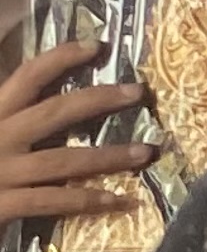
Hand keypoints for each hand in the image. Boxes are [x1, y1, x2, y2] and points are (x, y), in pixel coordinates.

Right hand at [0, 41, 149, 225]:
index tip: (96, 46)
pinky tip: (121, 201)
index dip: (59, 59)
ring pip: (63, 159)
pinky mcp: (0, 205)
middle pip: (53, 112)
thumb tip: (44, 99)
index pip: (24, 78)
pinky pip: (52, 200)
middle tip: (138, 92)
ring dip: (109, 156)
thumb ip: (10, 114)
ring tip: (146, 151)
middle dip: (98, 99)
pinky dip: (88, 200)